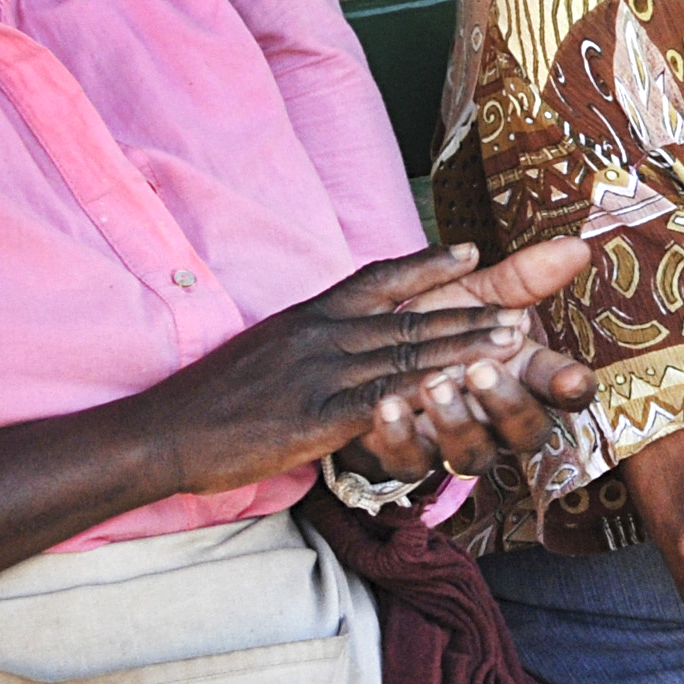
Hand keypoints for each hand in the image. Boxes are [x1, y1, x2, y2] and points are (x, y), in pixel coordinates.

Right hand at [141, 241, 596, 499]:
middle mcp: (319, 335)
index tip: (469, 252)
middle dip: (468, 314)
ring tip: (512, 344)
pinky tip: (460, 392)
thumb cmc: (213, 398)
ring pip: (406, 355)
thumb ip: (308, 341)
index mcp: (308, 316)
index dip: (425, 265)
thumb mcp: (266, 351)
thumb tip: (338, 336)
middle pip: (408, 318)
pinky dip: (424, 394)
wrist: (164, 430)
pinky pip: (382, 401)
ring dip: (465, 349)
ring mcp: (319, 374)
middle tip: (519, 312)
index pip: (375, 280)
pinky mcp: (315, 417)